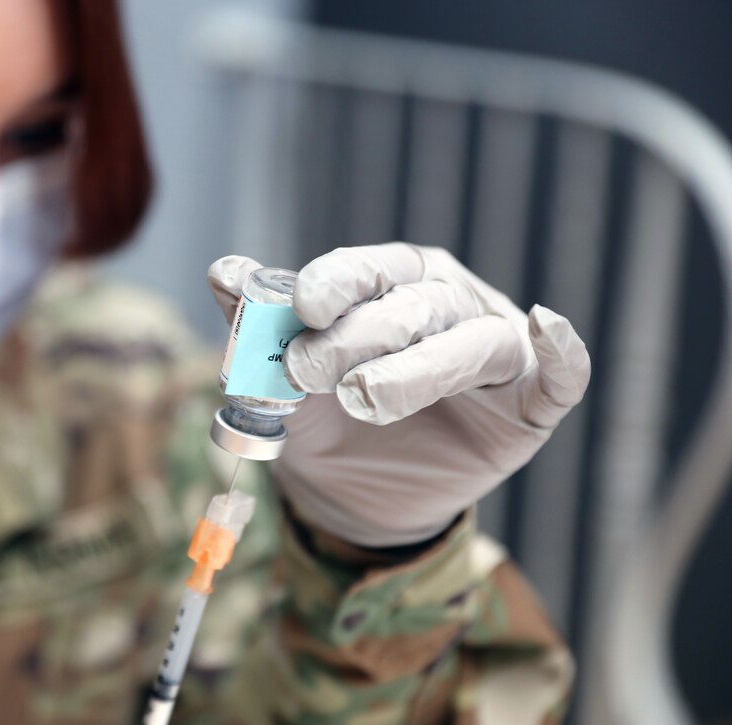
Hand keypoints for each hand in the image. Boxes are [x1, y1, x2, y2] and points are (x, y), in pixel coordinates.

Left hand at [208, 244, 590, 546]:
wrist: (354, 493)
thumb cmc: (322, 418)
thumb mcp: (282, 377)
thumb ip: (257, 326)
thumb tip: (222, 272)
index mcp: (389, 282)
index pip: (368, 269)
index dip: (336, 281)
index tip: (302, 303)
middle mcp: (445, 302)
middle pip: (412, 306)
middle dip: (356, 337)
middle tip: (305, 372)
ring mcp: (492, 347)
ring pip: (470, 342)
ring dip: (417, 368)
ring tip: (362, 397)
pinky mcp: (530, 404)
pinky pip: (559, 375)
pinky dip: (564, 352)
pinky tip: (548, 328)